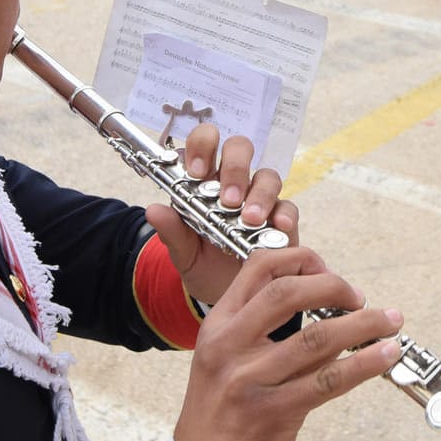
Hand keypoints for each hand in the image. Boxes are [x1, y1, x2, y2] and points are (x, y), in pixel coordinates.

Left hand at [147, 122, 297, 305]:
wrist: (227, 294)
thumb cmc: (203, 264)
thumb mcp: (182, 252)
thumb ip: (170, 231)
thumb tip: (152, 210)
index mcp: (203, 181)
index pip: (202, 145)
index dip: (201, 148)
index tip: (197, 172)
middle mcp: (233, 183)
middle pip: (239, 148)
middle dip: (235, 166)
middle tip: (228, 199)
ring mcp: (260, 198)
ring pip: (267, 175)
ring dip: (259, 194)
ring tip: (249, 220)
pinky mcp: (281, 219)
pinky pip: (288, 207)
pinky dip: (284, 215)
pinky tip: (278, 228)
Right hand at [173, 247, 402, 440]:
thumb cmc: (217, 417)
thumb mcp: (225, 361)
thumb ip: (263, 331)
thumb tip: (323, 305)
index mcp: (217, 326)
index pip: (258, 268)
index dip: (300, 260)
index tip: (328, 268)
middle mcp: (229, 347)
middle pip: (288, 293)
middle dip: (334, 286)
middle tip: (359, 296)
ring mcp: (249, 380)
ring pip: (317, 337)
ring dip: (364, 324)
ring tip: (389, 322)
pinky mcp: (273, 413)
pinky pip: (328, 380)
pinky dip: (364, 363)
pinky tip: (383, 354)